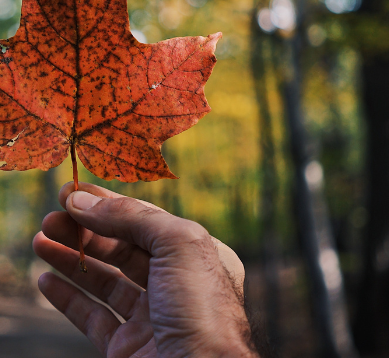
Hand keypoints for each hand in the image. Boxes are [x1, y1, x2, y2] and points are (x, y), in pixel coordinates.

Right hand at [32, 182, 255, 357]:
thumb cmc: (203, 311)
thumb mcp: (179, 246)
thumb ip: (135, 218)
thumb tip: (84, 201)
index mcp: (199, 258)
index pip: (149, 222)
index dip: (109, 205)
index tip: (71, 192)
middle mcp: (177, 286)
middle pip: (123, 250)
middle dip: (84, 231)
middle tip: (49, 218)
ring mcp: (151, 318)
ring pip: (105, 282)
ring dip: (71, 259)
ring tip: (40, 240)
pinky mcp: (128, 347)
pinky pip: (93, 318)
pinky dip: (68, 298)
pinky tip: (46, 280)